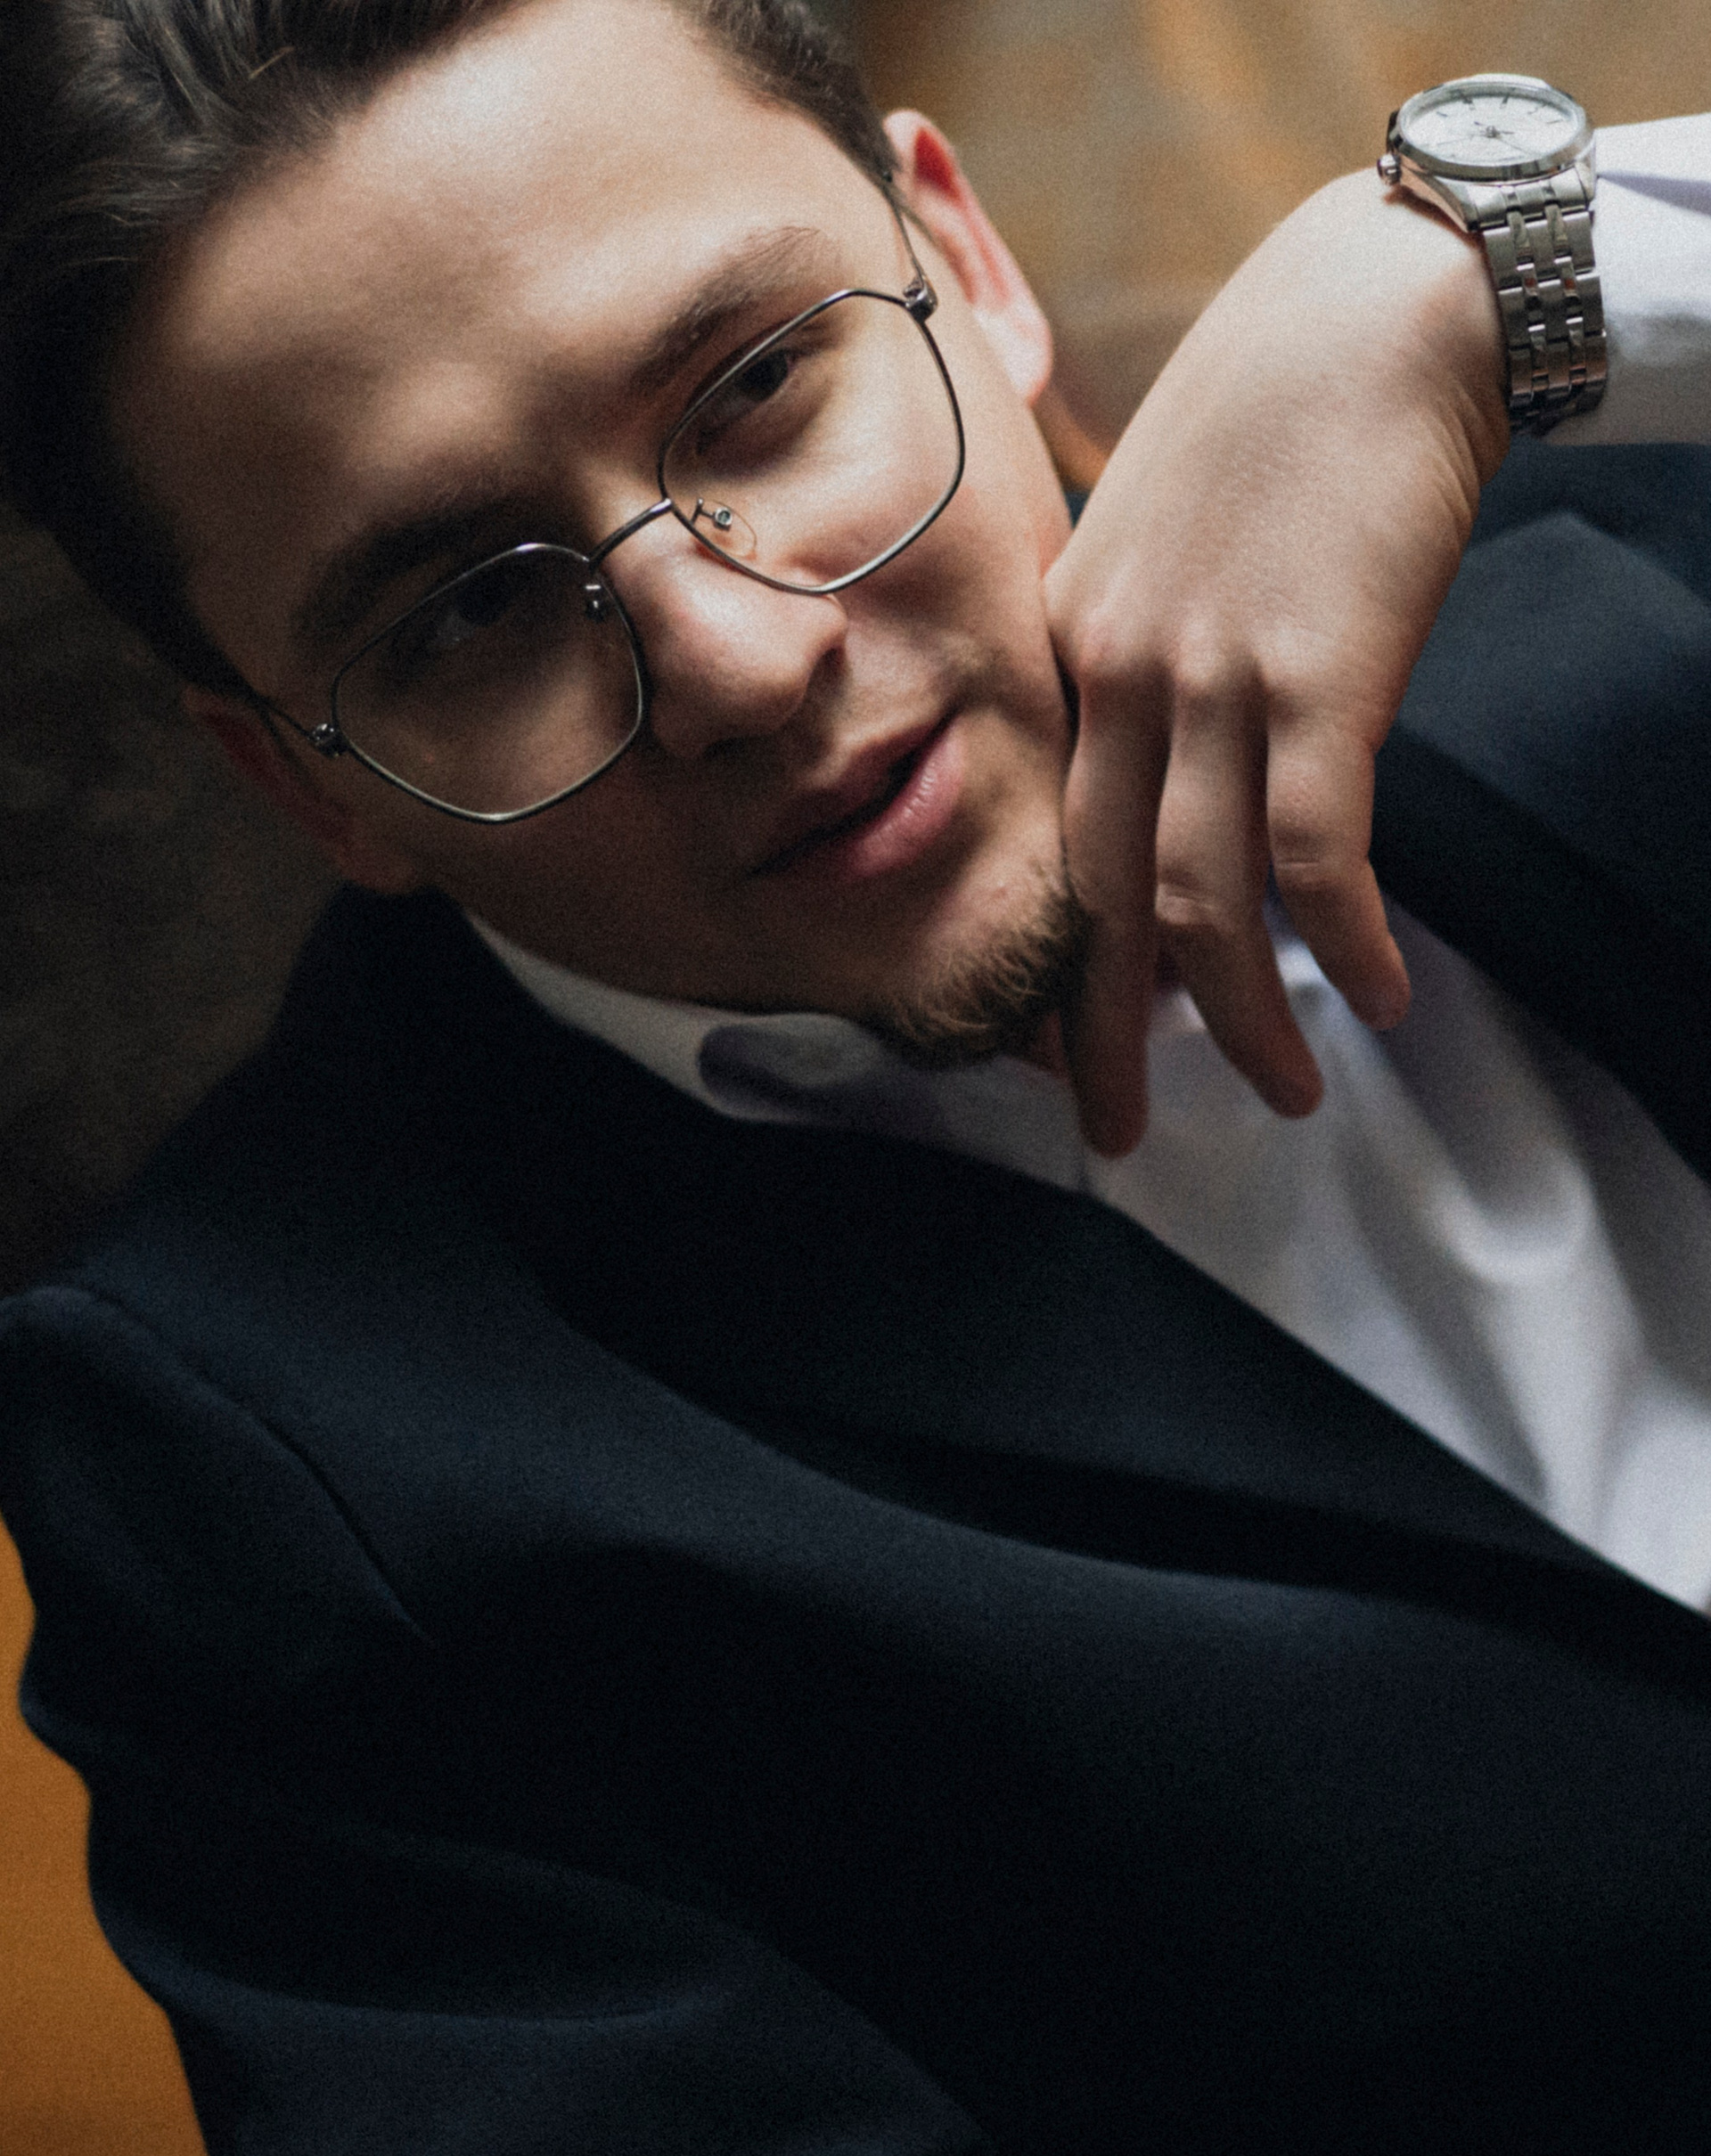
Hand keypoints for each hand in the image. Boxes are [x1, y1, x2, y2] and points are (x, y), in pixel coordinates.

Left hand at [1043, 169, 1511, 1154]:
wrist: (1383, 304)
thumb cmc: (1282, 412)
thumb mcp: (1162, 534)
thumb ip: (1140, 649)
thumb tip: (1174, 773)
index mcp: (1070, 642)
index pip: (1053, 840)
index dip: (1062, 958)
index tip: (1072, 1041)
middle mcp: (1118, 674)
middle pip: (1092, 900)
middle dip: (1099, 1039)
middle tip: (1111, 1132)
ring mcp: (1212, 680)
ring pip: (1196, 905)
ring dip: (1241, 1023)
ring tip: (1289, 1094)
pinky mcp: (1320, 680)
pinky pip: (1315, 861)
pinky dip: (1343, 947)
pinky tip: (1383, 996)